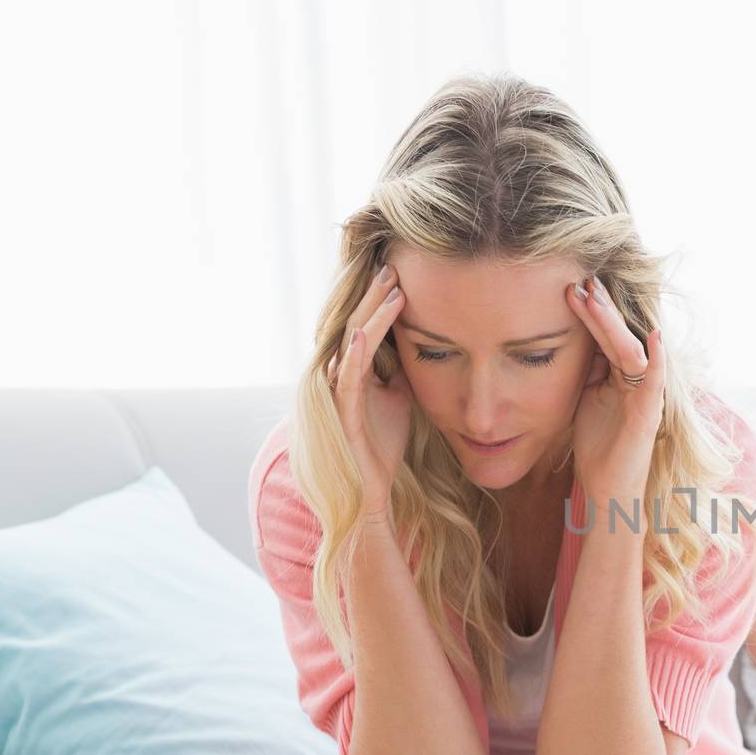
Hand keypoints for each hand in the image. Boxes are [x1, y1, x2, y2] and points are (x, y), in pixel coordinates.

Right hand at [324, 263, 411, 522]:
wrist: (370, 488)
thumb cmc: (380, 442)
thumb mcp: (399, 395)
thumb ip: (400, 368)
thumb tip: (418, 342)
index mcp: (354, 368)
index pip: (365, 324)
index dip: (380, 300)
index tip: (401, 272)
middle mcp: (340, 374)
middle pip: (356, 324)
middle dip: (375, 296)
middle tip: (394, 265)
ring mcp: (337, 392)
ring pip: (351, 344)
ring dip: (371, 315)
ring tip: (390, 288)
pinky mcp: (340, 413)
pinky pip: (345, 379)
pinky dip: (356, 355)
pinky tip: (365, 335)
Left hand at [564, 274, 665, 505]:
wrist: (607, 486)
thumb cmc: (598, 443)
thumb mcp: (584, 396)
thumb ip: (585, 369)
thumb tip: (573, 339)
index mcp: (619, 374)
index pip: (604, 336)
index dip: (590, 313)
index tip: (570, 287)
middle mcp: (636, 378)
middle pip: (618, 335)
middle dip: (600, 309)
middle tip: (582, 281)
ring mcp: (644, 394)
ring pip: (630, 350)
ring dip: (613, 324)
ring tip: (597, 298)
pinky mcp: (648, 413)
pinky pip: (654, 381)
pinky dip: (657, 359)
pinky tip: (655, 337)